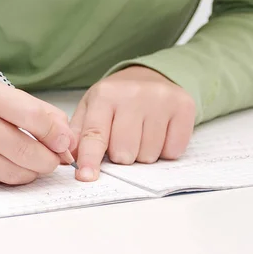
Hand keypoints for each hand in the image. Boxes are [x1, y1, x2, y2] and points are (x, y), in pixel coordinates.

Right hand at [0, 77, 76, 184]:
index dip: (57, 133)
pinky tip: (11, 165)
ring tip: (36, 162)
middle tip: (55, 157)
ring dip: (33, 172)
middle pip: (25, 150)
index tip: (65, 141)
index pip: (32, 116)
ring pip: (13, 172)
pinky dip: (11, 176)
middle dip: (49, 159)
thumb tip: (65, 135)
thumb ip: (29, 110)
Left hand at [70, 66, 195, 181]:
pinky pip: (173, 151)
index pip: (95, 134)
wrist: (149, 76)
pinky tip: (158, 133)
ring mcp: (160, 100)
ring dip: (142, 154)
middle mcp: (133, 95)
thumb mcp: (91, 108)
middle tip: (122, 140)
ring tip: (140, 135)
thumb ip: (78, 133)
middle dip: (121, 156)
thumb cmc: (116, 99)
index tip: (86, 177)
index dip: (90, 159)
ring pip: (148, 155)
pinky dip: (165, 150)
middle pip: (124, 152)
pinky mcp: (184, 107)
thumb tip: (68, 157)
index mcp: (105, 95)